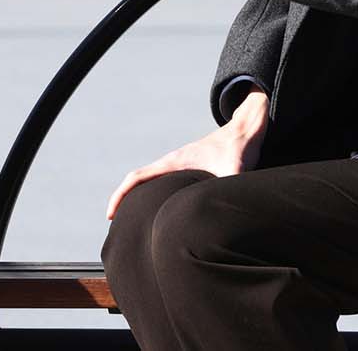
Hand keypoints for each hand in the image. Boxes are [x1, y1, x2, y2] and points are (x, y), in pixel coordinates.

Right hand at [106, 89, 268, 218]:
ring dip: (138, 199)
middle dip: (124, 202)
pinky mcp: (191, 170)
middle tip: (117, 228)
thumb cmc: (240, 147)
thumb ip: (230, 188)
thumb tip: (227, 213)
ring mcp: (181, 166)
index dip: (120, 195)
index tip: (109, 215)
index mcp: (174, 162)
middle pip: (138, 182)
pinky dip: (155, 196)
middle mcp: (173, 163)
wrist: (248, 128)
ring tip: (136, 225)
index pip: (137, 178)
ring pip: (150, 183)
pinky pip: (163, 183)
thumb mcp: (236, 170)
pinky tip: (164, 213)